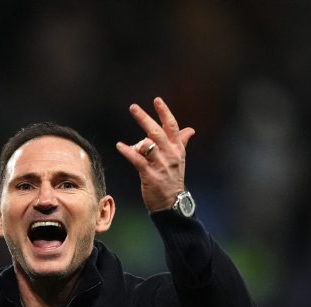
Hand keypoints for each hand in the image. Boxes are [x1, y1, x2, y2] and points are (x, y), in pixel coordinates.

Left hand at [115, 97, 194, 211]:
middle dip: (144, 118)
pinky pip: (137, 160)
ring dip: (137, 142)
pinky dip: (128, 152)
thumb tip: (191, 130)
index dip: (164, 112)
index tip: (157, 100)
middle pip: (157, 132)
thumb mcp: (180, 160)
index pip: (172, 126)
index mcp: (177, 149)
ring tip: (129, 145)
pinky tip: (120, 145)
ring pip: (147, 145)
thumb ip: (182, 143)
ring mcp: (161, 165)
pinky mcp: (150, 175)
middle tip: (133, 107)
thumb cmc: (173, 179)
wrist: (172, 203)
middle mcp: (170, 155)